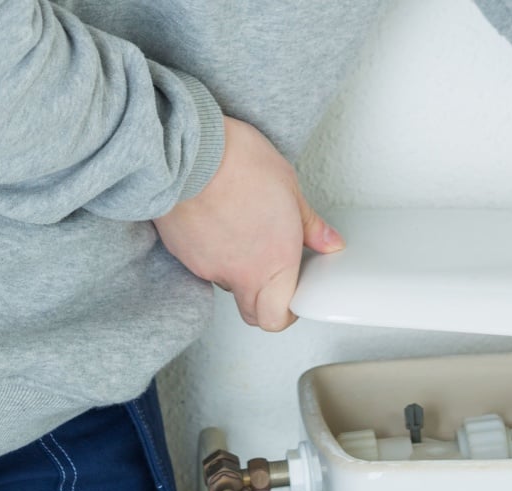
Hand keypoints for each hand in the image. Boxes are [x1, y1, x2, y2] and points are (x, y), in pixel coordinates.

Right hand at [153, 117, 341, 330]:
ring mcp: (207, 266)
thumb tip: (329, 242)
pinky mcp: (182, 253)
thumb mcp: (289, 188)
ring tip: (242, 231)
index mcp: (274, 263)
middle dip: (263, 302)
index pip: (278, 319)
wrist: (188, 150)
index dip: (287, 312)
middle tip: (272, 274)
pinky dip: (211, 251)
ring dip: (236, 269)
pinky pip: (202, 263)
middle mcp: (239, 273)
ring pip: (226, 283)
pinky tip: (217, 222)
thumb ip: (310, 225)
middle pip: (251, 312)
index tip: (293, 294)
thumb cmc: (238, 162)